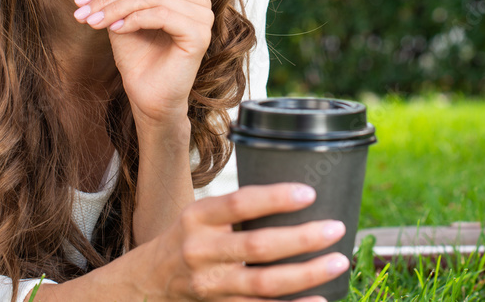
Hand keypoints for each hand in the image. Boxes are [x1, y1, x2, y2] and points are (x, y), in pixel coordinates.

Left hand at [61, 0, 213, 127]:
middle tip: (81, 12)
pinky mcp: (200, 34)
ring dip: (118, 9)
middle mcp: (198, 1)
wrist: (149, 98)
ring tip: (95, 22)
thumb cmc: (138, 60)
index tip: (78, 1)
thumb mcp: (116, 19)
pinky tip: (117, 30)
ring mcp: (203, 17)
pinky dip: (136, 20)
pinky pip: (163, 15)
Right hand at [145, 183, 349, 300]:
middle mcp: (202, 251)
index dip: (276, 198)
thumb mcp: (200, 215)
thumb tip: (297, 195)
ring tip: (338, 262)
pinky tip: (320, 300)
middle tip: (336, 229)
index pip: (240, 203)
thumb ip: (236, 209)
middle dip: (302, 238)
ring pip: (264, 283)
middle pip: (258, 246)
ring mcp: (211, 285)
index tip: (310, 193)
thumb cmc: (187, 239)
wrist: (147, 282)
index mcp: (199, 217)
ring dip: (306, 274)